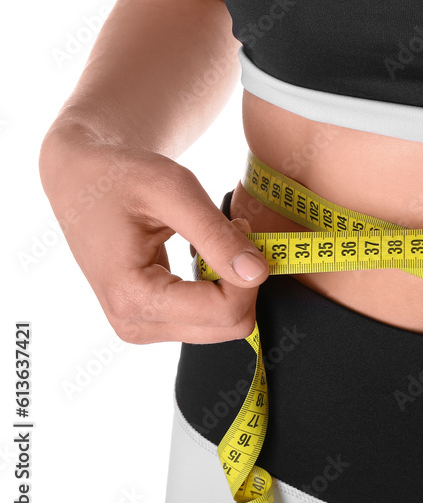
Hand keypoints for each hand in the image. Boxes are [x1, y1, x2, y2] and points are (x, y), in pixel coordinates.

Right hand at [38, 122, 268, 343]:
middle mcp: (134, 323)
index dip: (250, 272)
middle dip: (244, 279)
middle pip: (229, 325)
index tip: (241, 225)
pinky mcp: (151, 321)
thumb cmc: (122, 175)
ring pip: (223, 325)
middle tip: (232, 231)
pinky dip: (220, 287)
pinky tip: (205, 252)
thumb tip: (258, 273)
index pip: (225, 310)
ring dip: (232, 282)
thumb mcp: (174, 190)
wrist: (83, 180)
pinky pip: (209, 318)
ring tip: (214, 237)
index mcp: (133, 296)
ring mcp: (142, 327)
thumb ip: (217, 235)